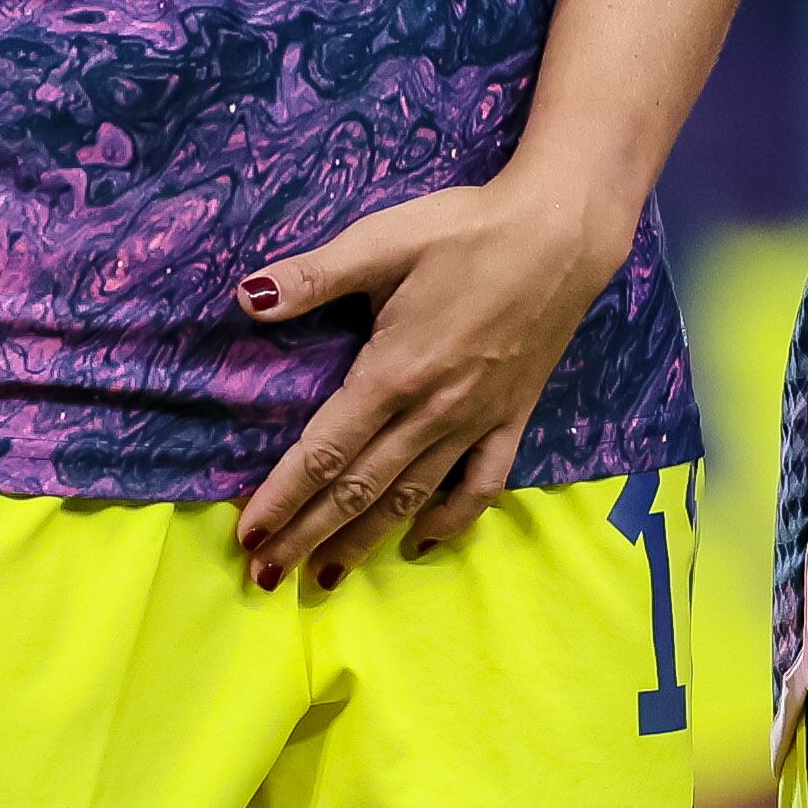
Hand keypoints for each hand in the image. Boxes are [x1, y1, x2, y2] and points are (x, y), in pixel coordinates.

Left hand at [229, 173, 632, 584]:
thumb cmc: (468, 230)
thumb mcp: (383, 241)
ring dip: (364, 541)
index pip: (324, 451)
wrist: (563, 232)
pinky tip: (422, 541)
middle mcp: (432, 411)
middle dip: (307, 535)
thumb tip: (244, 297)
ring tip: (325, 577)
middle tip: (266, 576)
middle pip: (358, 489)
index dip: (283, 497)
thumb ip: (313, 277)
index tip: (247, 536)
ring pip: (411, 497)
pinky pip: (482, 484)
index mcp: (394, 372)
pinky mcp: (512, 417)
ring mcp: (476, 420)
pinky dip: (451, 519)